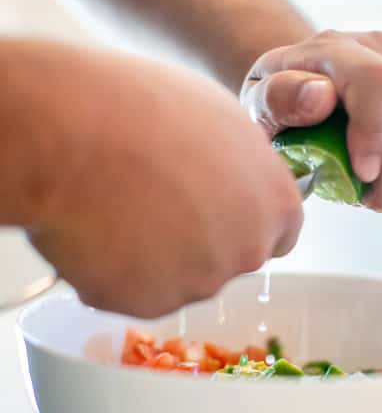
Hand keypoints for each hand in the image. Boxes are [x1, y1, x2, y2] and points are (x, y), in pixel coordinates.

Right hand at [29, 48, 302, 316]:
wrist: (72, 135)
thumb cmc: (142, 108)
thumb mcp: (218, 120)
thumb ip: (241, 165)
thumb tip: (231, 179)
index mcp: (274, 204)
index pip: (278, 233)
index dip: (243, 219)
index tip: (215, 206)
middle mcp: (246, 251)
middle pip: (228, 258)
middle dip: (198, 239)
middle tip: (153, 200)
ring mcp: (197, 283)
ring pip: (180, 279)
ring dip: (154, 256)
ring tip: (116, 206)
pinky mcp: (146, 304)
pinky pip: (133, 293)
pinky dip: (115, 272)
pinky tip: (95, 230)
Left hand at [241, 30, 381, 210]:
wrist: (310, 87)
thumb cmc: (281, 103)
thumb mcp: (260, 104)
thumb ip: (278, 98)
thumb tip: (321, 96)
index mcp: (337, 46)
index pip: (377, 81)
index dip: (375, 134)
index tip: (362, 176)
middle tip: (368, 201)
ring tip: (375, 189)